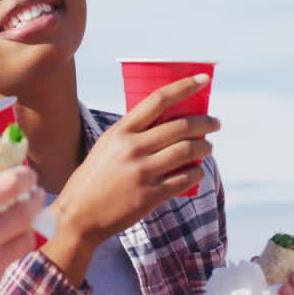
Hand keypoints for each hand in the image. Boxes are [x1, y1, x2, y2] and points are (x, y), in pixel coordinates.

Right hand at [0, 163, 41, 294]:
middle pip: (27, 212)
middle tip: (32, 192)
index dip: (25, 176)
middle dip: (34, 197)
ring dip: (28, 223)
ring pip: (27, 238)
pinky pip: (11, 259)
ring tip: (20, 216)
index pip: (11, 186)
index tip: (27, 174)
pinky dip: (8, 247)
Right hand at [51, 74, 218, 247]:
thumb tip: (166, 124)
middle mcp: (132, 148)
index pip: (158, 100)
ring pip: (187, 151)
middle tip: (215, 123)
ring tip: (209, 147)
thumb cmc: (93, 180)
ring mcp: (142, 172)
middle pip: (181, 127)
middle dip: (205, 122)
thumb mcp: (106, 147)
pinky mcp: (150, 196)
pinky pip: (185, 179)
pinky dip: (197, 172)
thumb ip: (132, 135)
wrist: (78, 216)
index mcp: (120, 132)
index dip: (184, 86)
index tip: (203, 79)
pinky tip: (197, 171)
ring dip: (205, 147)